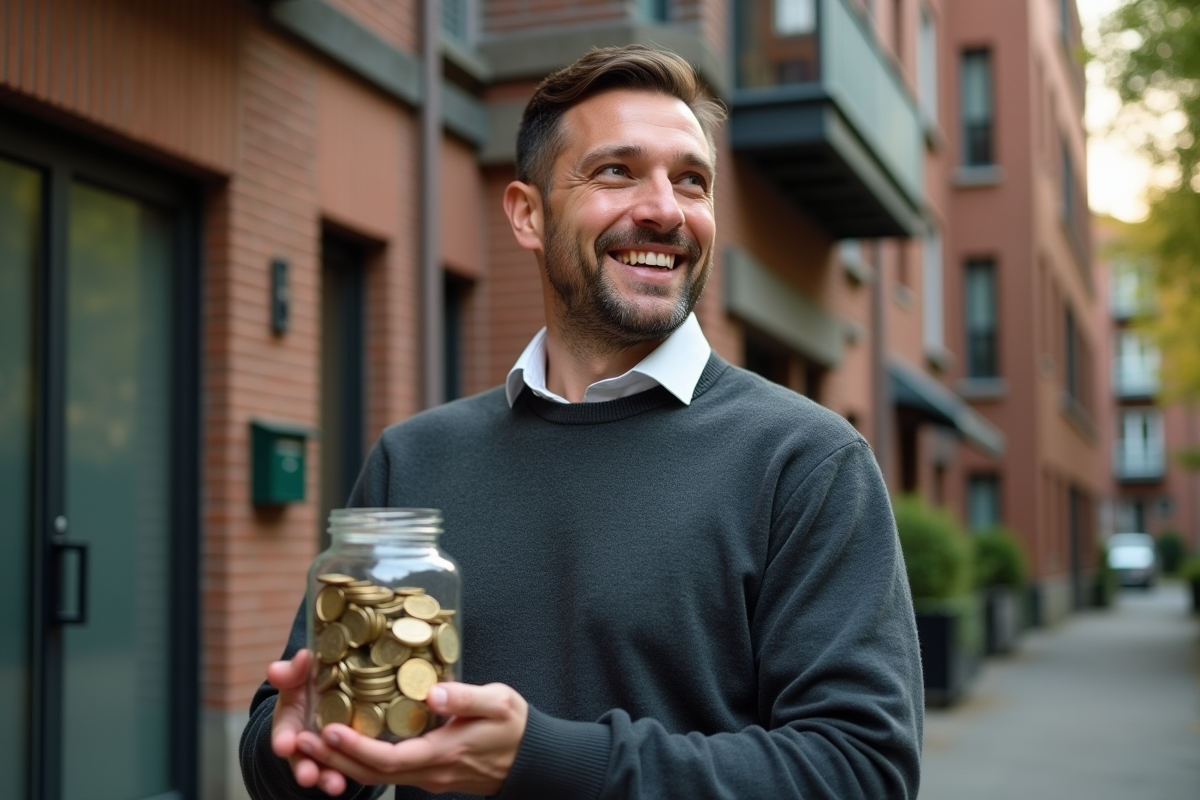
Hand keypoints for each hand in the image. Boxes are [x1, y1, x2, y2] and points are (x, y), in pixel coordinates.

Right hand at [268, 649, 350, 795]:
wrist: (327, 693)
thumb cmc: (309, 684)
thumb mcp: (299, 675)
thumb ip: (296, 668)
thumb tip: (303, 656)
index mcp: (289, 723)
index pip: (283, 734)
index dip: (283, 740)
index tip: (283, 745)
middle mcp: (303, 743)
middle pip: (301, 760)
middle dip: (304, 768)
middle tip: (308, 775)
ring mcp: (322, 753)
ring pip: (322, 770)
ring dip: (327, 778)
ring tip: (335, 786)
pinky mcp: (342, 758)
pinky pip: (344, 769)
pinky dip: (347, 776)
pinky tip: (353, 780)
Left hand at [293, 682, 528, 795]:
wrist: (534, 761)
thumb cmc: (518, 728)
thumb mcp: (500, 703)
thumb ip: (468, 697)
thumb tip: (434, 692)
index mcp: (444, 753)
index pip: (391, 759)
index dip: (357, 749)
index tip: (330, 731)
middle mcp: (431, 772)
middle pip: (373, 775)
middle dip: (334, 760)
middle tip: (301, 740)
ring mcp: (430, 777)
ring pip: (377, 777)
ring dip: (343, 763)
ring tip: (314, 742)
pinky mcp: (431, 774)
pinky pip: (389, 773)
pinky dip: (363, 762)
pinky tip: (348, 745)